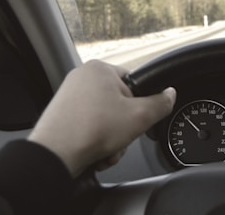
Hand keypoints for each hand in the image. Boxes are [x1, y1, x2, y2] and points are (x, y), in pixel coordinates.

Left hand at [28, 60, 175, 177]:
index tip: (137, 119)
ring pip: (105, 117)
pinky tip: (95, 151)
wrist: (55, 155)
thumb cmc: (92, 130)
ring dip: (112, 136)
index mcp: (100, 68)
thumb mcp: (140, 116)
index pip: (134, 82)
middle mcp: (82, 77)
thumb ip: (161, 104)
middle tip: (121, 137)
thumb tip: (170, 95)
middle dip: (124, 126)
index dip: (141, 104)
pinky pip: (90, 124)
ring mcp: (70, 95)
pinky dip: (96, 139)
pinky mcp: (62, 113)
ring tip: (106, 148)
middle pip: (120, 102)